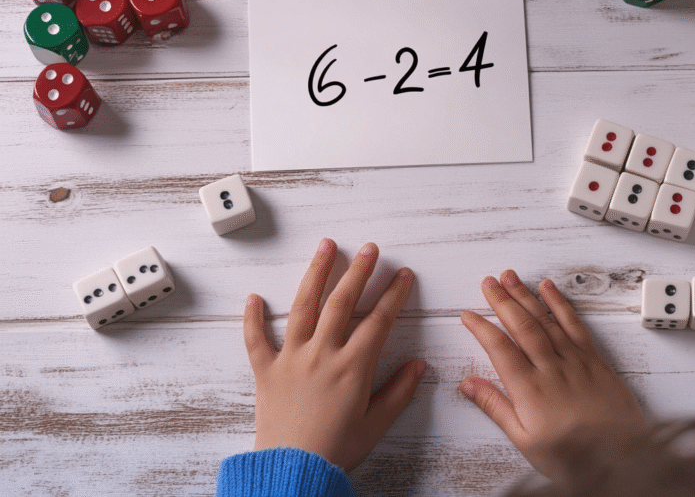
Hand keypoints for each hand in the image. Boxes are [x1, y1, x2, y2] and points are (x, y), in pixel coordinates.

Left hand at [244, 238, 425, 470]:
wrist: (293, 470)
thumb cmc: (336, 450)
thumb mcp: (377, 422)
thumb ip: (399, 391)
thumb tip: (419, 366)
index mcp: (353, 366)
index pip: (379, 320)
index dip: (393, 294)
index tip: (403, 275)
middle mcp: (322, 354)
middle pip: (342, 302)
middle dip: (358, 271)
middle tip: (369, 249)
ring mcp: (292, 358)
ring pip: (303, 306)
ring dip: (316, 273)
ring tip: (325, 246)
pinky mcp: (266, 371)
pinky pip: (256, 339)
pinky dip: (252, 318)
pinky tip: (254, 297)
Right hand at [460, 270, 647, 482]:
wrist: (622, 459)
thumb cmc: (575, 457)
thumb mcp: (525, 441)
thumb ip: (496, 407)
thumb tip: (469, 385)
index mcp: (529, 390)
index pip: (499, 348)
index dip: (481, 328)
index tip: (468, 315)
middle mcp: (551, 368)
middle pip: (521, 326)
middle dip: (502, 301)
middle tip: (488, 282)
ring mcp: (575, 361)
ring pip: (546, 320)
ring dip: (526, 296)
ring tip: (510, 277)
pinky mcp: (595, 360)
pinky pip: (575, 324)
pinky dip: (560, 303)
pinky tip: (549, 289)